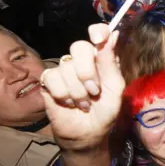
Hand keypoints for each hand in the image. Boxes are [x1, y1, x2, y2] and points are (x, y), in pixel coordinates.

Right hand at [40, 24, 124, 152]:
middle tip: (94, 91)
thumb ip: (111, 62)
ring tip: (84, 104)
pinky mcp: (49, 81)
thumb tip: (113, 34)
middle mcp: (83, 60)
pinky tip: (69, 103)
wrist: (88, 134)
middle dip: (87, 72)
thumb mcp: (115, 89)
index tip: (98, 39)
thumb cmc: (105, 111)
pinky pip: (52, 77)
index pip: (98, 33)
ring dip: (78, 91)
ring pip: (66, 67)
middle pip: (79, 47)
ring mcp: (64, 69)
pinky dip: (63, 94)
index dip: (98, 31)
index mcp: (102, 59)